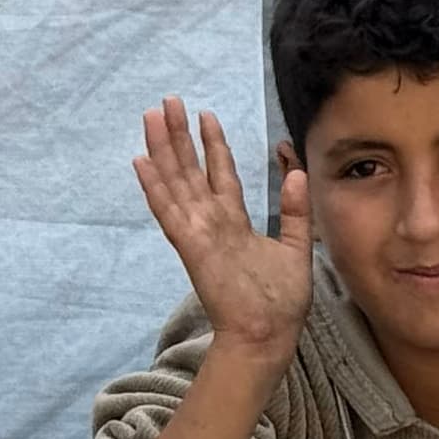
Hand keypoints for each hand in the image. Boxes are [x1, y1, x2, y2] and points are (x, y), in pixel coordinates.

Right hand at [133, 97, 312, 362]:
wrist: (267, 337)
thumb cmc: (281, 303)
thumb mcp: (297, 248)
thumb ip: (296, 211)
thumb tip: (296, 172)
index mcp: (234, 223)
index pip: (220, 175)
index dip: (213, 145)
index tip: (206, 115)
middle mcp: (211, 223)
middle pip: (190, 170)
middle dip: (179, 135)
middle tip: (167, 101)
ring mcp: (198, 233)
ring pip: (175, 182)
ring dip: (163, 149)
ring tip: (151, 115)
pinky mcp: (191, 246)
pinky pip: (169, 211)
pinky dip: (155, 187)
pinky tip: (141, 161)